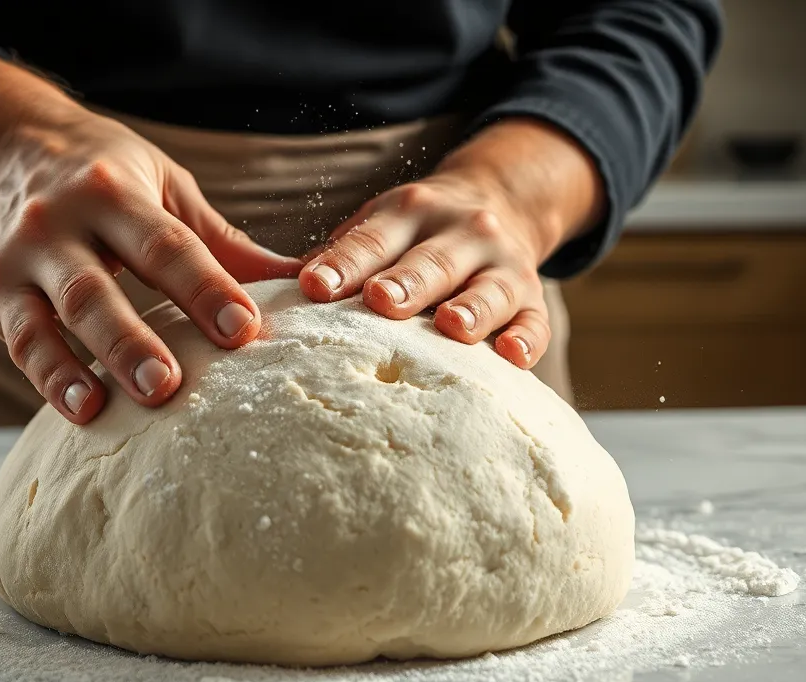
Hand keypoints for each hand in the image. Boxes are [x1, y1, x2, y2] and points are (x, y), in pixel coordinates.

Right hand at [0, 109, 298, 423]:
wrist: (0, 144)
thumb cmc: (104, 170)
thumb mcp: (163, 183)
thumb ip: (221, 240)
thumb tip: (300, 279)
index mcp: (113, 191)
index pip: (166, 246)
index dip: (206, 288)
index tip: (245, 329)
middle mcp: (58, 223)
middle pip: (98, 290)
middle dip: (133, 340)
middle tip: (169, 385)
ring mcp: (19, 261)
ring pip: (51, 320)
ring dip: (79, 367)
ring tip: (106, 406)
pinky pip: (21, 343)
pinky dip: (48, 378)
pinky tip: (81, 409)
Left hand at [298, 119, 602, 367]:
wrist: (500, 204)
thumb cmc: (413, 237)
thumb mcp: (380, 229)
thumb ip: (338, 261)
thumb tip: (269, 299)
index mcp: (409, 213)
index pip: (371, 240)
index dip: (344, 264)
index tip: (315, 287)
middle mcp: (460, 232)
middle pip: (430, 261)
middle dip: (406, 282)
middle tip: (380, 301)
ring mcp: (502, 265)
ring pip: (488, 289)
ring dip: (470, 308)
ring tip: (451, 326)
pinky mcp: (533, 299)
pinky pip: (535, 321)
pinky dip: (527, 338)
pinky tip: (512, 354)